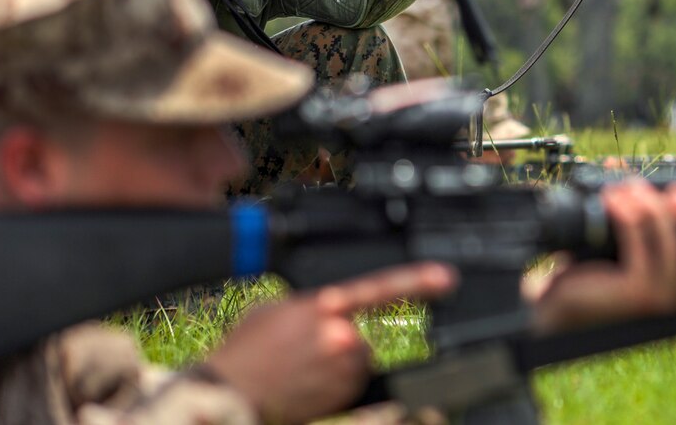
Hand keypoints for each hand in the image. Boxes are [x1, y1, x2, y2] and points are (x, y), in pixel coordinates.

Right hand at [205, 262, 455, 424]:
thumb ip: (312, 304)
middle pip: (362, 333)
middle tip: (303, 349)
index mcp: (323, 307)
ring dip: (339, 363)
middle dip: (341, 339)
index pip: (379, 289)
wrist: (228, 392)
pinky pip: (353, 385)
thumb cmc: (245, 350)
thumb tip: (331, 308)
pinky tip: (305, 384)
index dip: (417, 282)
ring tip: (300, 368)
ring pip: (359, 359)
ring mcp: (345, 370)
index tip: (447, 279)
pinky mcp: (344, 397)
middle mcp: (340, 338)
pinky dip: (336, 384)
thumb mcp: (276, 309)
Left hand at [528, 179, 675, 331]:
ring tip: (630, 187)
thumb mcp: (615, 238)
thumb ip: (626, 206)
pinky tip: (613, 199)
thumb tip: (616, 162)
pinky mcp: (633, 292)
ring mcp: (656, 297)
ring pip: (671, 243)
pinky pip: (640, 244)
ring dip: (652, 206)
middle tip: (674, 192)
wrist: (554, 302)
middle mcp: (675, 296)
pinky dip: (630, 215)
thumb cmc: (586, 270)